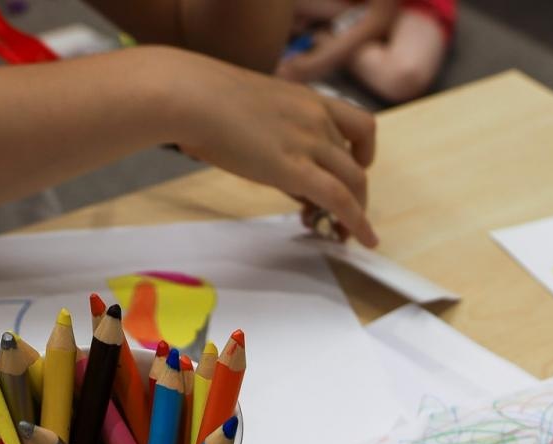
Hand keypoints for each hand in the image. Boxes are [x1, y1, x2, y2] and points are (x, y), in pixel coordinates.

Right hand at [164, 49, 378, 245]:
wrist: (188, 94)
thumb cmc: (200, 98)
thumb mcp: (250, 109)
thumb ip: (270, 134)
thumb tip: (270, 165)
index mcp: (308, 98)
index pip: (358, 125)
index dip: (362, 153)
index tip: (351, 171)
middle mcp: (317, 118)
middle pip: (355, 163)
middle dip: (354, 194)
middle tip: (338, 216)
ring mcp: (310, 142)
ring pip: (354, 183)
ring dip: (355, 213)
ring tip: (341, 235)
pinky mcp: (296, 169)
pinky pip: (341, 200)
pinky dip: (358, 223)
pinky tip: (364, 240)